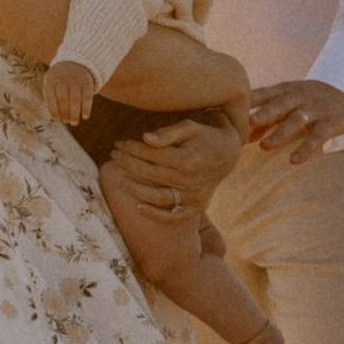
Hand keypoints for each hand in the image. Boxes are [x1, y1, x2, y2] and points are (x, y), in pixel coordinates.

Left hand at [43, 59, 96, 126]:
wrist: (74, 62)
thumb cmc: (58, 79)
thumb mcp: (50, 83)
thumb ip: (49, 98)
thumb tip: (55, 118)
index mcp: (51, 80)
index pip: (51, 97)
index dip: (53, 110)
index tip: (56, 120)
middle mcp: (63, 79)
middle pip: (63, 100)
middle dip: (65, 113)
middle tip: (67, 122)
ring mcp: (75, 80)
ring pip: (75, 100)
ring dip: (75, 113)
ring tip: (74, 123)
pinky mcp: (87, 82)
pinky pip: (87, 97)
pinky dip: (87, 108)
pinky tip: (85, 116)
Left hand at [105, 113, 240, 219]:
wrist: (229, 154)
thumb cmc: (204, 136)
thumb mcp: (190, 127)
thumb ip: (168, 133)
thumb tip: (145, 138)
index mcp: (188, 159)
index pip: (152, 154)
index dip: (132, 148)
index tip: (118, 144)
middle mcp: (191, 180)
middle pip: (151, 174)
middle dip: (129, 163)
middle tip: (114, 156)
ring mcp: (194, 196)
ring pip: (158, 197)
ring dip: (135, 189)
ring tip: (120, 180)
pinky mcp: (197, 207)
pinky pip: (173, 216)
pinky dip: (155, 214)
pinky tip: (138, 206)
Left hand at [245, 78, 343, 167]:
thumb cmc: (308, 100)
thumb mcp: (288, 103)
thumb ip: (265, 118)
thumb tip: (240, 135)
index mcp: (285, 90)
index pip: (264, 93)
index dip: (249, 100)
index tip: (232, 108)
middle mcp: (299, 97)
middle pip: (280, 104)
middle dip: (264, 112)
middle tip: (248, 122)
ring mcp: (315, 109)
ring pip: (296, 120)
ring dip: (280, 133)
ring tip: (264, 146)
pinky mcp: (330, 123)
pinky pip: (317, 136)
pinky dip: (306, 148)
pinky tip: (293, 160)